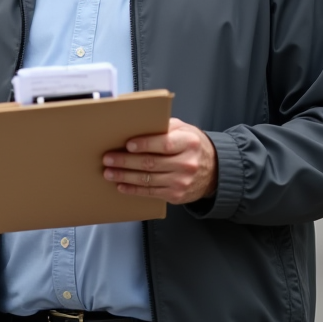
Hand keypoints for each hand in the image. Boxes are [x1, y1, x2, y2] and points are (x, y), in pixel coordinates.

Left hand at [102, 118, 217, 203]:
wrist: (214, 171)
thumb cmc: (193, 146)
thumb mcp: (184, 129)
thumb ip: (164, 127)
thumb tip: (137, 125)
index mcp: (188, 142)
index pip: (164, 144)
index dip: (144, 145)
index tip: (127, 145)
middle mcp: (186, 163)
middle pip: (151, 163)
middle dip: (126, 162)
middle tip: (108, 159)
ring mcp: (182, 181)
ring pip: (147, 179)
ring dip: (125, 176)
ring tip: (109, 172)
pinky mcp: (176, 195)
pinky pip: (151, 192)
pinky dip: (133, 189)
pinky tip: (122, 185)